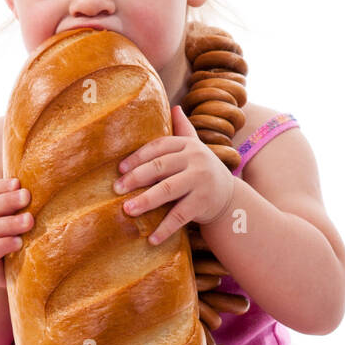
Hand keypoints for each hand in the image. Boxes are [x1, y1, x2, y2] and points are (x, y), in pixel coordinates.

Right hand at [0, 176, 33, 288]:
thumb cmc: (7, 240)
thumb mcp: (9, 221)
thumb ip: (18, 206)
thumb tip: (42, 184)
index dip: (1, 187)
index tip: (18, 182)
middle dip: (8, 201)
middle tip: (27, 196)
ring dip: (10, 223)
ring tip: (29, 220)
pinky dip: (2, 245)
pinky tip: (18, 242)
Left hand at [111, 105, 235, 246]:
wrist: (229, 197)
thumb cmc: (201, 170)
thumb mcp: (195, 148)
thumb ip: (183, 130)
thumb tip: (175, 106)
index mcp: (188, 145)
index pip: (159, 147)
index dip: (138, 157)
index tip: (119, 169)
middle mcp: (196, 160)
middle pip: (160, 167)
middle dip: (136, 178)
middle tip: (116, 189)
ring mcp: (200, 181)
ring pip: (168, 190)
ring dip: (146, 201)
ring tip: (127, 210)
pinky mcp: (204, 203)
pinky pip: (180, 216)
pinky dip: (165, 228)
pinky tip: (151, 239)